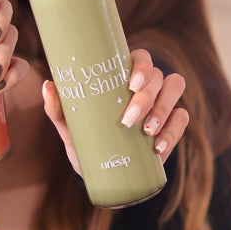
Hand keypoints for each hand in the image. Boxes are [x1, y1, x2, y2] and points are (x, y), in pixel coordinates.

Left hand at [42, 48, 188, 174]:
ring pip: (175, 92)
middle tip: (129, 119)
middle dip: (147, 97)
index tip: (130, 84)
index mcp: (123, 77)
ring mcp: (161, 105)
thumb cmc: (84, 138)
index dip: (141, 66)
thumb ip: (58, 109)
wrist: (97, 171)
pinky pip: (181, 119)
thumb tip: (49, 86)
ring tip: (146, 132)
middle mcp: (146, 87)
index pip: (141, 58)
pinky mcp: (170, 126)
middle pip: (159, 77)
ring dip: (162, 111)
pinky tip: (157, 147)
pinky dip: (172, 131)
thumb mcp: (69, 126)